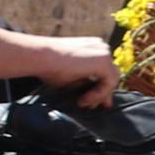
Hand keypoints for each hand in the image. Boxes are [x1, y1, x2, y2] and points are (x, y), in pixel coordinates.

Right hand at [0, 29, 119, 105]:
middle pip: (111, 74)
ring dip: (100, 95)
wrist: (42, 57)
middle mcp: (102, 48)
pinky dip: (99, 93)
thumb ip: (84, 84)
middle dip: (104, 92)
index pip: (105, 70)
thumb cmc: (50, 67)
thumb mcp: (71, 78)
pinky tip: (85, 100)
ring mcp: (104, 52)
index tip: (95, 102)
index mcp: (94, 49)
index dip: (102, 87)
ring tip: (84, 103)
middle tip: (94, 106)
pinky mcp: (104, 60)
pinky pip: (109, 82)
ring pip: (112, 78)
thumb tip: (94, 100)